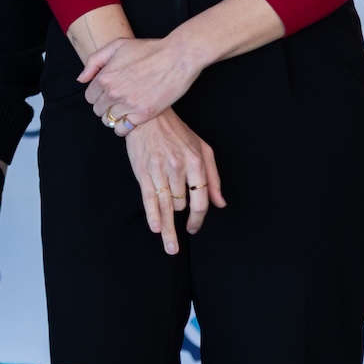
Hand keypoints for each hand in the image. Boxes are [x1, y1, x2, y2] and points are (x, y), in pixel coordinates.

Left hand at [80, 35, 201, 129]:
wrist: (177, 57)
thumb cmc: (148, 49)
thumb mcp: (117, 46)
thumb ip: (95, 61)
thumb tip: (81, 79)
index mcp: (105, 77)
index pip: (89, 96)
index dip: (97, 95)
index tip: (107, 94)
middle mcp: (113, 93)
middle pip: (98, 110)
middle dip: (105, 107)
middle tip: (117, 102)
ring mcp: (128, 105)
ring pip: (109, 121)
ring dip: (114, 117)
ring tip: (124, 110)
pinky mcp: (143, 114)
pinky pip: (123, 129)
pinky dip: (124, 127)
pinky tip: (130, 119)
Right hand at [121, 109, 224, 254]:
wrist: (146, 115)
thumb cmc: (176, 131)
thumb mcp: (202, 149)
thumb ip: (213, 177)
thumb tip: (220, 203)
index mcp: (196, 162)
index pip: (200, 198)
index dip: (199, 218)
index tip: (193, 228)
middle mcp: (178, 168)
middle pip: (182, 204)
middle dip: (180, 216)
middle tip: (178, 234)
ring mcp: (159, 170)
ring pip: (166, 206)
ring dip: (168, 229)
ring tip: (171, 248)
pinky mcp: (143, 172)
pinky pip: (149, 198)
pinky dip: (152, 215)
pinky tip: (156, 228)